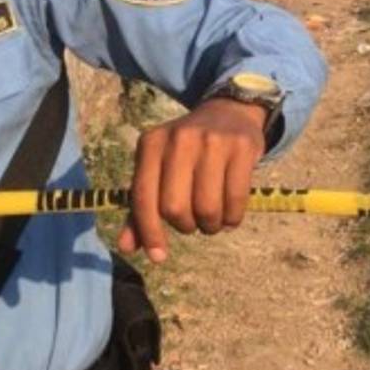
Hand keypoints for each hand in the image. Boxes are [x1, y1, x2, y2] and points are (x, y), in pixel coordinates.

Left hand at [118, 98, 267, 263]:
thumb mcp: (159, 168)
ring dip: (210, 226)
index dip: (150, 232)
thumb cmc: (188, 151)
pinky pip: (235, 200)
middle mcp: (180, 138)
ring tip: (212, 220)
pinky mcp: (242, 147)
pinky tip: (230, 216)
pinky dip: (232, 218)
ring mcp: (213, 140)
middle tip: (193, 223)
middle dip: (185, 226)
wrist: (229, 113)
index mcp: (151, 143)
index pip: (143, 197)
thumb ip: (142, 206)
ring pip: (206, 207)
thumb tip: (127, 247)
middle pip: (174, 207)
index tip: (158, 256)